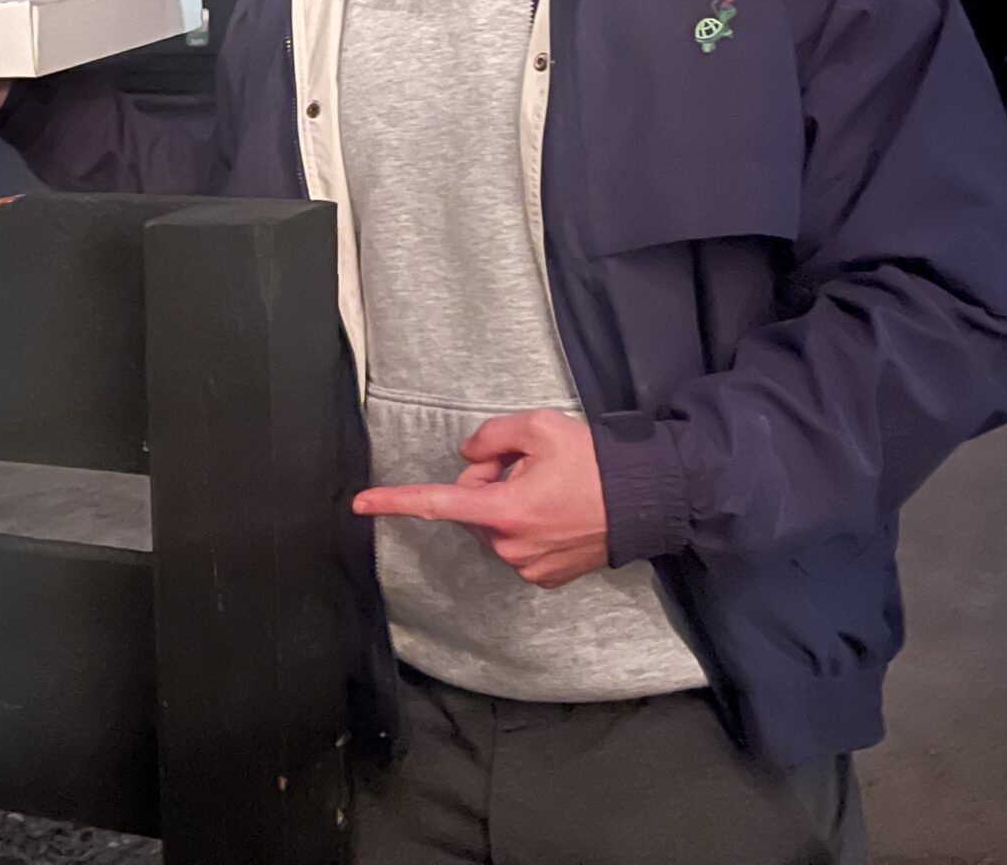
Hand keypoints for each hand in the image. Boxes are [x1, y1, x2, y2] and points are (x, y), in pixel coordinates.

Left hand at [352, 409, 609, 588]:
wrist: (647, 501)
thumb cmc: (595, 463)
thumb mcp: (539, 428)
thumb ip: (491, 436)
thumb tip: (468, 457)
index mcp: (504, 510)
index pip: (437, 503)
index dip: (394, 501)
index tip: (360, 503)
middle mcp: (510, 546)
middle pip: (471, 508)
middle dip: (486, 484)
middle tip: (526, 466)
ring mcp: (526, 566)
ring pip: (493, 527)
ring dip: (507, 506)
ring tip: (551, 490)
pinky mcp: (543, 577)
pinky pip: (514, 545)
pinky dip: (525, 526)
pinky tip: (557, 513)